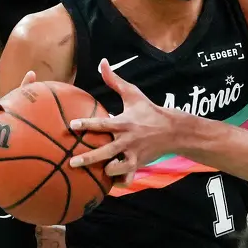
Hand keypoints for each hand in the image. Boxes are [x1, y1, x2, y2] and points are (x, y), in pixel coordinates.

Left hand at [68, 58, 175, 183]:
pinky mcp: (138, 164)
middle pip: (106, 151)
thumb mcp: (133, 93)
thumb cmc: (148, 111)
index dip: (88, 124)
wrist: (174, 130)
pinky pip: (128, 178)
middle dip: (89, 158)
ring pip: (118, 168)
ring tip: (93, 174)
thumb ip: (114, 80)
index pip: (103, 124)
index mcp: (124, 123)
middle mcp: (128, 140)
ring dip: (106, 172)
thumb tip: (102, 62)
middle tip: (72, 162)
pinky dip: (119, 182)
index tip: (72, 125)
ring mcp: (134, 154)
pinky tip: (108, 185)